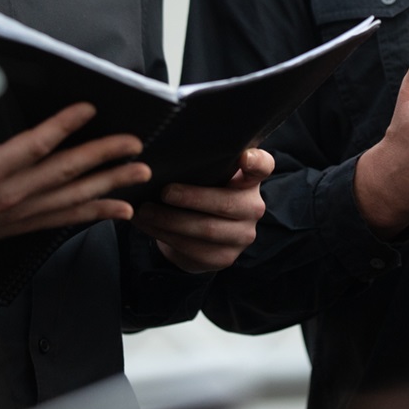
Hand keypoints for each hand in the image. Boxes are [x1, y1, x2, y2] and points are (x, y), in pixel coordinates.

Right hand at [0, 103, 148, 251]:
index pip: (32, 146)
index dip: (62, 126)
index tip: (88, 109)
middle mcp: (9, 195)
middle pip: (65, 173)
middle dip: (104, 157)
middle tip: (135, 145)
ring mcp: (19, 214)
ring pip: (72, 198)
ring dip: (110, 184)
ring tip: (139, 173)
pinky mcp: (22, 226)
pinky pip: (65, 219)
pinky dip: (95, 213)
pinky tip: (120, 209)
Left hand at [135, 147, 274, 272]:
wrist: (201, 235)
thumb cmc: (202, 192)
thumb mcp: (207, 175)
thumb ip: (201, 162)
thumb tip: (166, 151)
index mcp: (250, 179)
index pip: (263, 167)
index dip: (256, 162)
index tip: (244, 157)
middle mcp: (253, 207)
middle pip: (227, 203)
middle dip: (192, 197)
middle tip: (164, 192)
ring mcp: (242, 235)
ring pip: (206, 229)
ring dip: (170, 220)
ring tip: (145, 211)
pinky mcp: (224, 257)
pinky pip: (193, 248)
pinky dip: (165, 236)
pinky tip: (148, 225)